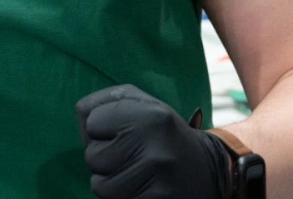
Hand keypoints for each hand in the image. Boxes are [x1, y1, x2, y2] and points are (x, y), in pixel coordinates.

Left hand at [77, 85, 228, 198]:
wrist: (210, 172)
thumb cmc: (164, 135)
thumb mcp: (144, 105)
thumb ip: (107, 102)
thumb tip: (82, 117)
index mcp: (150, 113)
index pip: (91, 120)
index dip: (101, 129)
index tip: (122, 133)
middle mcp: (155, 142)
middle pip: (92, 156)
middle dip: (105, 158)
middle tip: (131, 157)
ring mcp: (158, 176)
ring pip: (99, 186)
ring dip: (111, 183)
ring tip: (136, 174)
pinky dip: (122, 198)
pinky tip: (142, 189)